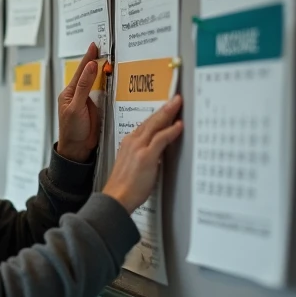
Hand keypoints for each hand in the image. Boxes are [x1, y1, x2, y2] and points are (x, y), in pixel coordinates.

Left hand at [57, 42, 101, 161]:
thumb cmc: (72, 129)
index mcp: (70, 93)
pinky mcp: (97, 108)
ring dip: (103, 72)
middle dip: (95, 61)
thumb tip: (90, 67)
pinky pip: (104, 94)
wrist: (78, 148)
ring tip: (110, 59)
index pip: (81, 71)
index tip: (94, 46)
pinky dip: (109, 85)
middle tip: (103, 48)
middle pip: (89, 74)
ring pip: (97, 83)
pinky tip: (115, 79)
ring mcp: (88, 101)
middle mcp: (78, 94)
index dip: (88, 58)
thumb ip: (84, 86)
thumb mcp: (76, 107)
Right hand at [103, 95, 183, 213]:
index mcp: (128, 142)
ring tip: (178, 104)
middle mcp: (132, 141)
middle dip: (164, 108)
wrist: (116, 198)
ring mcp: (138, 148)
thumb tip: (158, 152)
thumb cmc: (124, 186)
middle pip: (151, 120)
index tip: (166, 108)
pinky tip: (179, 125)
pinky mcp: (146, 156)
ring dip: (168, 113)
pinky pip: (161, 138)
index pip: (145, 125)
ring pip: (155, 125)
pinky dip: (171, 130)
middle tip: (176, 98)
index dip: (157, 115)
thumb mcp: (132, 165)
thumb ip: (144, 155)